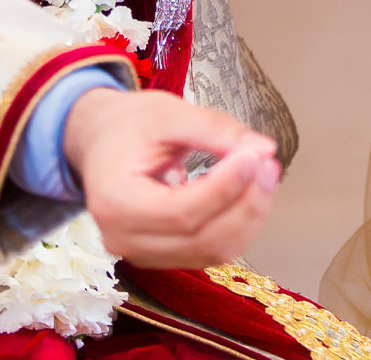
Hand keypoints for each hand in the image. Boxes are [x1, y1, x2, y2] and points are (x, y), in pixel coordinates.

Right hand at [64, 87, 281, 267]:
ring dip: (249, 215)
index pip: (181, 211)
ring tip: (264, 171)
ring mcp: (142, 255)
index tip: (256, 154)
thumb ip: (213, 129)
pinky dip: (239, 223)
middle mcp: (124, 240)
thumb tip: (263, 149)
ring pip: (212, 251)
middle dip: (246, 202)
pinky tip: (249, 190)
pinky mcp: (163, 257)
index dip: (226, 187)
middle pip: (201, 238)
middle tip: (268, 160)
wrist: (101, 142)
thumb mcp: (168, 113)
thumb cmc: (129, 125)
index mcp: (115, 203)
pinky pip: (211, 251)